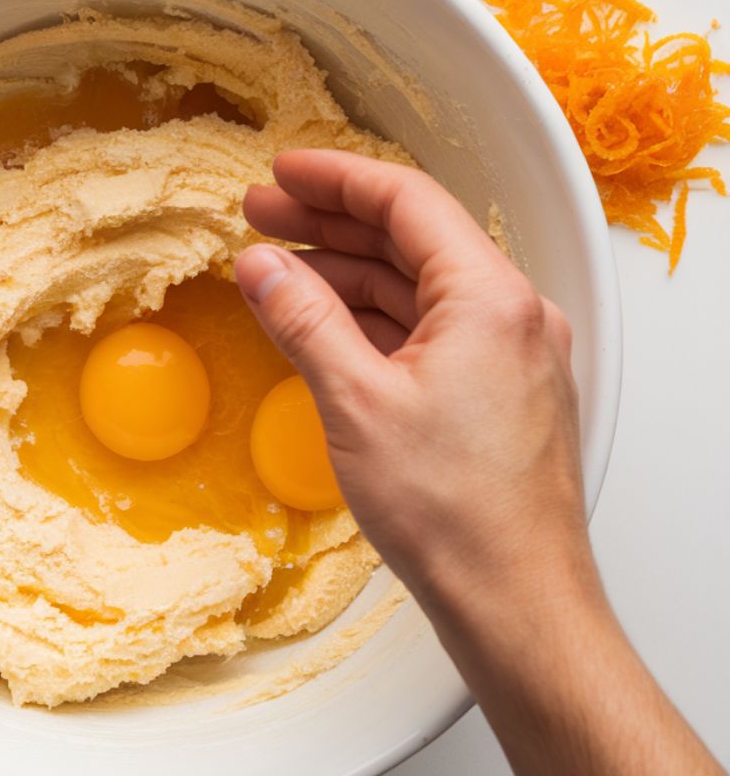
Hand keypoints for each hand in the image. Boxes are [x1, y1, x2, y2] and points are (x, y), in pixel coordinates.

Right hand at [235, 149, 595, 628]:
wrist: (515, 601)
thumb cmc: (453, 512)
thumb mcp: (356, 401)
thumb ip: (303, 320)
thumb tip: (261, 266)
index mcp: (490, 298)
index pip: (406, 202)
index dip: (334, 179)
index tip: (281, 174)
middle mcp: (511, 315)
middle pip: (410, 240)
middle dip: (330, 225)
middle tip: (262, 215)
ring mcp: (507, 356)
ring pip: (416, 288)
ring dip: (346, 275)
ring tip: (278, 270)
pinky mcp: (496, 394)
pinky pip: (427, 332)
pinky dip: (372, 321)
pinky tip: (323, 325)